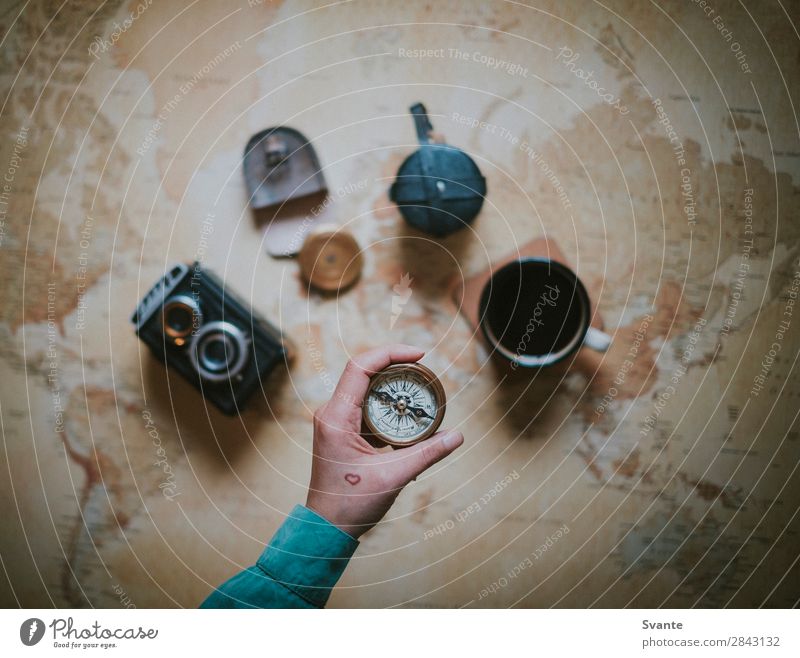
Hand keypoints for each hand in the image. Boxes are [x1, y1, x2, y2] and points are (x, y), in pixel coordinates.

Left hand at [305, 344, 463, 538]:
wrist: (327, 528)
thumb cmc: (349, 505)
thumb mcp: (393, 476)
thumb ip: (427, 453)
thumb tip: (457, 435)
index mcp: (337, 418)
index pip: (360, 367)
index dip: (390, 354)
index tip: (419, 355)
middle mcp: (332, 414)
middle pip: (364, 373)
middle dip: (397, 370)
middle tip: (425, 374)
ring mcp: (335, 422)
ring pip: (366, 390)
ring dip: (393, 389)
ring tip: (419, 394)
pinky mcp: (342, 432)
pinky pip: (366, 408)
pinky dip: (388, 407)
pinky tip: (407, 419)